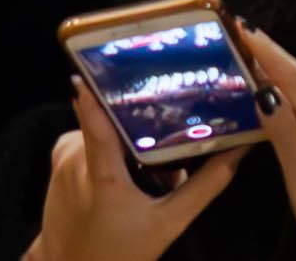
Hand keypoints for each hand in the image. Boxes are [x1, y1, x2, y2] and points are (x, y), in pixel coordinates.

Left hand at [31, 89, 234, 260]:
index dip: (104, 83)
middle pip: (114, 118)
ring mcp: (61, 158)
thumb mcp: (167, 225)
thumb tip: (239, 152)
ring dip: (128, 140)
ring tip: (153, 163)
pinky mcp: (56, 161)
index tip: (123, 55)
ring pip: (104, 128)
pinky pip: (89, 139)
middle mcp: (74, 158)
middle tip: (173, 130)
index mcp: (99, 172)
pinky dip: (109, 149)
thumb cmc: (117, 253)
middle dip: (143, 123)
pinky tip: (128, 169)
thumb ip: (203, 187)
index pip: (96, 114)